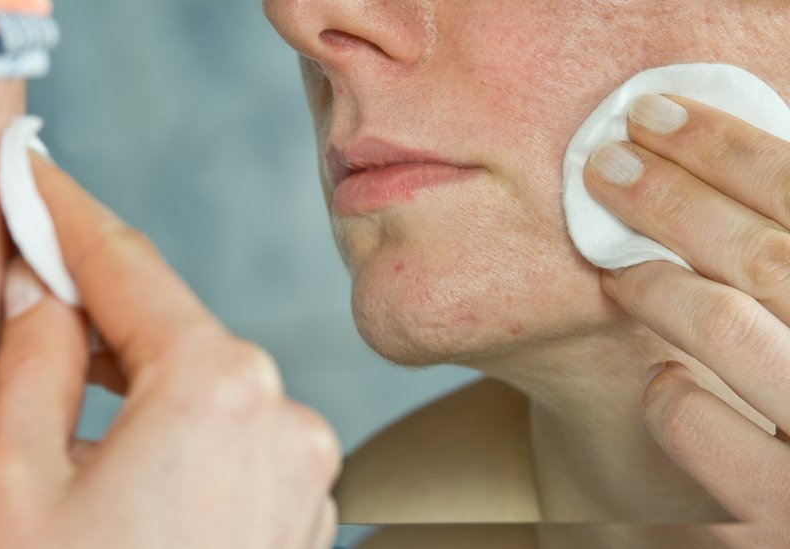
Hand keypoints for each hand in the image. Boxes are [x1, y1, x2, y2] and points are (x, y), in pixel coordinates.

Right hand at [0, 154, 341, 548]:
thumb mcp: (16, 488)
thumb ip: (28, 366)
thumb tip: (39, 288)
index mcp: (214, 390)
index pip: (127, 266)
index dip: (67, 215)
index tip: (31, 177)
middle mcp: (281, 411)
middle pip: (172, 326)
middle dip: (102, 306)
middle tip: (38, 282)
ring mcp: (303, 459)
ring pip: (205, 381)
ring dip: (143, 374)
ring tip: (77, 387)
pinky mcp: (305, 498)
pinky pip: (236, 432)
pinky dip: (186, 426)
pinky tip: (136, 454)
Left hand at [583, 94, 789, 546]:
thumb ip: (778, 259)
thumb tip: (710, 162)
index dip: (733, 149)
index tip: (657, 115)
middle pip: (770, 255)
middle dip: (674, 197)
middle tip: (607, 166)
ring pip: (730, 323)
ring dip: (656, 282)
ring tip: (618, 272)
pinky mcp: (780, 514)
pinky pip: (694, 420)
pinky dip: (666, 391)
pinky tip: (661, 385)